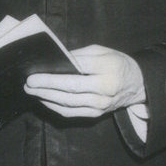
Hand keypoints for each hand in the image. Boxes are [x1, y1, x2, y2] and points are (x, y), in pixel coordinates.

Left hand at [24, 44, 145, 117]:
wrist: (138, 85)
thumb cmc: (116, 63)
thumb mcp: (101, 51)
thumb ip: (79, 55)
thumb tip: (55, 60)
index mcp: (107, 69)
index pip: (76, 71)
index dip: (53, 74)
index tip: (34, 73)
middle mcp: (105, 90)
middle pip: (70, 90)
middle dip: (45, 87)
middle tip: (28, 84)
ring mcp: (100, 105)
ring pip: (68, 103)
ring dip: (46, 98)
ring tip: (31, 91)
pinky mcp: (96, 114)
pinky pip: (71, 113)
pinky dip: (54, 107)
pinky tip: (43, 100)